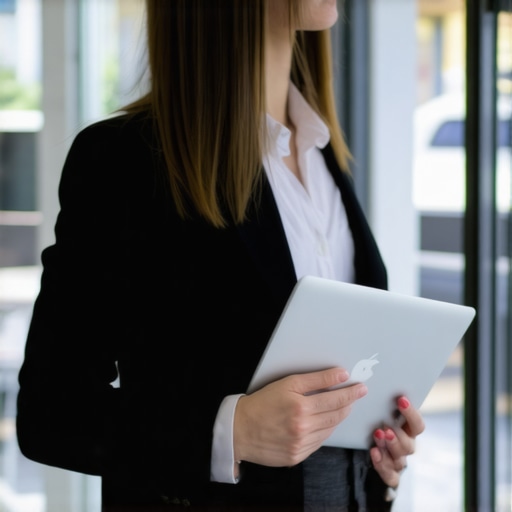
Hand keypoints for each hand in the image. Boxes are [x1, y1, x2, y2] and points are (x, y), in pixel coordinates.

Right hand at [234, 368, 367, 467]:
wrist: (240, 429)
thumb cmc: (262, 403)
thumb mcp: (287, 383)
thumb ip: (316, 379)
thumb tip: (341, 374)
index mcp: (301, 407)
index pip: (335, 399)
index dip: (350, 392)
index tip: (361, 387)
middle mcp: (303, 428)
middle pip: (336, 415)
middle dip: (349, 403)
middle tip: (357, 394)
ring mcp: (301, 445)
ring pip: (330, 430)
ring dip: (339, 417)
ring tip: (343, 406)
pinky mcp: (297, 456)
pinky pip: (319, 442)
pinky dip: (325, 431)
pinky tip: (324, 422)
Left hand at [370, 396, 424, 487]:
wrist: (372, 450)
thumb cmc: (379, 424)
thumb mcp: (383, 413)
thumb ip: (385, 403)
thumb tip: (376, 381)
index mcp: (408, 431)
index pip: (417, 425)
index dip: (411, 413)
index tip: (401, 399)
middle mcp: (406, 446)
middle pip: (409, 445)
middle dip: (397, 436)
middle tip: (385, 427)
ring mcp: (398, 461)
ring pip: (399, 460)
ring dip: (388, 447)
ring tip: (377, 435)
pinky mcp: (390, 474)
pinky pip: (389, 475)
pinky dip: (382, 464)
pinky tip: (374, 452)